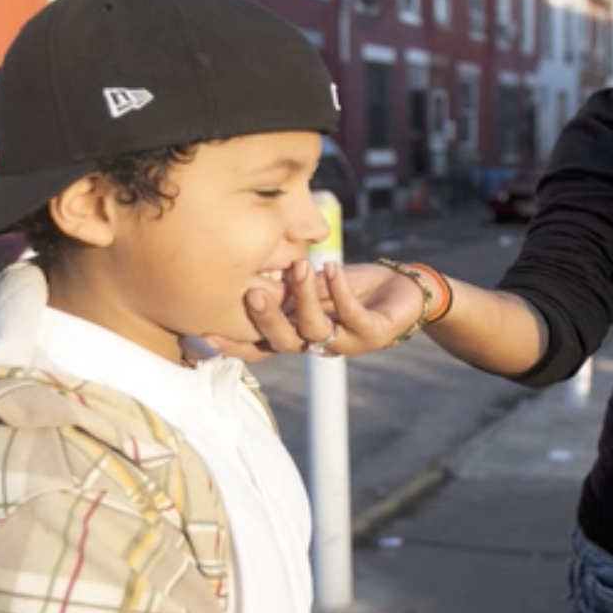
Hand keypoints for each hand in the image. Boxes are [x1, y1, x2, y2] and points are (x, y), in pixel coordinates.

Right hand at [200, 261, 427, 360]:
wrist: (406, 291)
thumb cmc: (355, 286)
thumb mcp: (314, 284)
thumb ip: (287, 287)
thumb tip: (249, 273)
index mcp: (299, 335)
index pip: (261, 345)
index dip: (235, 342)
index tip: (205, 329)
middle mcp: (318, 345)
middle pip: (284, 343)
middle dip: (266, 319)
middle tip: (251, 292)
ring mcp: (347, 343)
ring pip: (315, 330)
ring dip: (303, 298)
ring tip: (298, 267)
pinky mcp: (375, 333)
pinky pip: (351, 315)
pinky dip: (339, 291)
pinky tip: (329, 267)